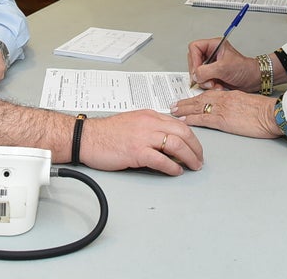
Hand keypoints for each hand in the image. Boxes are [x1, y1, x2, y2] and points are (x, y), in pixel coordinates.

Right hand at [80, 110, 203, 175]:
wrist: (87, 137)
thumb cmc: (106, 133)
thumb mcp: (133, 122)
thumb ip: (150, 128)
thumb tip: (166, 141)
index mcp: (150, 116)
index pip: (179, 124)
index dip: (192, 138)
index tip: (196, 148)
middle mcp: (149, 123)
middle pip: (183, 132)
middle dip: (196, 148)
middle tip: (199, 159)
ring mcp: (143, 137)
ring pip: (177, 145)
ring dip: (189, 158)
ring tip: (193, 166)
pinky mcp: (137, 151)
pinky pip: (161, 160)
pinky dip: (172, 167)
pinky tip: (176, 171)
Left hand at [171, 90, 283, 138]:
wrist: (272, 114)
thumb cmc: (265, 110)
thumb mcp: (249, 103)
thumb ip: (237, 104)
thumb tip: (232, 110)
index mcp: (230, 94)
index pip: (208, 94)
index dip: (196, 98)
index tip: (188, 100)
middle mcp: (223, 99)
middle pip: (199, 99)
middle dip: (185, 103)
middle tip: (174, 106)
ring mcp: (222, 109)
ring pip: (197, 107)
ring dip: (184, 110)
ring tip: (173, 112)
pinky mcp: (223, 120)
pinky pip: (203, 119)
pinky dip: (191, 119)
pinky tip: (184, 121)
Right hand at [186, 38, 257, 91]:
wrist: (254, 80)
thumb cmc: (245, 69)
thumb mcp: (224, 68)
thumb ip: (206, 71)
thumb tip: (195, 75)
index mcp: (213, 45)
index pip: (195, 48)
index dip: (194, 59)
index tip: (198, 70)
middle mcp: (211, 54)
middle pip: (194, 61)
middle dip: (199, 73)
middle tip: (206, 79)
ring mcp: (211, 65)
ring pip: (197, 73)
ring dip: (205, 82)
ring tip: (215, 84)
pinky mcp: (212, 75)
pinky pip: (203, 81)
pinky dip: (209, 86)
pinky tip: (218, 87)